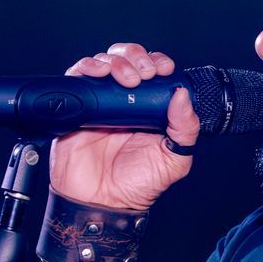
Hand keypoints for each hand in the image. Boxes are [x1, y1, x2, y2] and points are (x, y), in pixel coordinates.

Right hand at [49, 41, 199, 210]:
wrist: (102, 204)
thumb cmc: (136, 186)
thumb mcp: (173, 160)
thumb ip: (185, 129)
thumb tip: (183, 95)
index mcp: (147, 110)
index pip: (152, 72)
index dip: (156, 62)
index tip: (163, 68)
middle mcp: (123, 102)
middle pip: (126, 59)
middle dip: (136, 57)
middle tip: (144, 74)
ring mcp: (99, 103)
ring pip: (104, 63)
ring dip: (116, 61)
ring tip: (127, 78)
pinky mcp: (77, 107)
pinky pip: (77, 77)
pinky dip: (88, 67)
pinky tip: (100, 74)